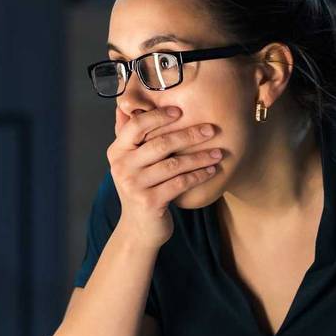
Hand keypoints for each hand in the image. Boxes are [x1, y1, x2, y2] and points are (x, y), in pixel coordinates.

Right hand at [106, 105, 221, 247]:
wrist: (138, 228)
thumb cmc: (139, 189)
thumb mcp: (129, 162)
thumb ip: (127, 136)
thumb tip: (123, 106)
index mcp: (116, 152)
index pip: (136, 125)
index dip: (159, 116)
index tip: (181, 112)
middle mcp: (121, 167)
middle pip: (160, 144)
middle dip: (189, 135)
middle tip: (211, 130)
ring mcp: (134, 186)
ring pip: (173, 164)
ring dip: (199, 157)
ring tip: (218, 153)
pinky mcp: (149, 202)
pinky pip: (180, 183)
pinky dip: (198, 176)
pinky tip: (211, 171)